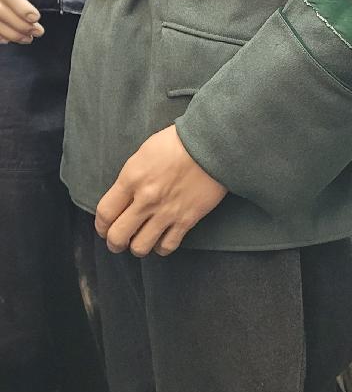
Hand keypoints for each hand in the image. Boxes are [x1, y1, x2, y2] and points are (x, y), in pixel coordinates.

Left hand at [95, 126, 226, 255]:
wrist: (210, 146)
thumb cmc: (177, 143)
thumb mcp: (143, 154)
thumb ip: (131, 178)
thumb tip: (124, 197)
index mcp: (131, 179)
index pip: (105, 213)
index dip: (101, 226)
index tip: (104, 228)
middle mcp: (146, 200)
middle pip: (118, 236)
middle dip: (114, 243)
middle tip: (117, 242)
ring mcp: (166, 212)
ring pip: (140, 247)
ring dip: (136, 247)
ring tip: (139, 242)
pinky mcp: (186, 220)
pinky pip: (167, 246)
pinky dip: (160, 248)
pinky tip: (160, 241)